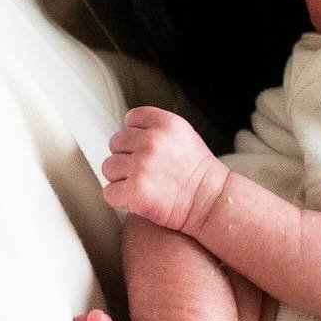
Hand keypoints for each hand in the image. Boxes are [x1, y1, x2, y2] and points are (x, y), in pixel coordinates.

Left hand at [101, 107, 228, 235]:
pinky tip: (138, 199)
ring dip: (121, 178)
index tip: (146, 150)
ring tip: (142, 185)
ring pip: (109, 167)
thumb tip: (126, 131)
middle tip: (145, 172)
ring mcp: (141, 166)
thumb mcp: (183, 135)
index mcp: (165, 123)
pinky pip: (110, 192)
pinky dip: (120, 198)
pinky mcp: (135, 191)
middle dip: (126, 157)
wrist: (210, 202)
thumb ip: (155, 128)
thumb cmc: (197, 173)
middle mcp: (151, 141)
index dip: (135, 135)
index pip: (131, 119)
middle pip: (115, 143)